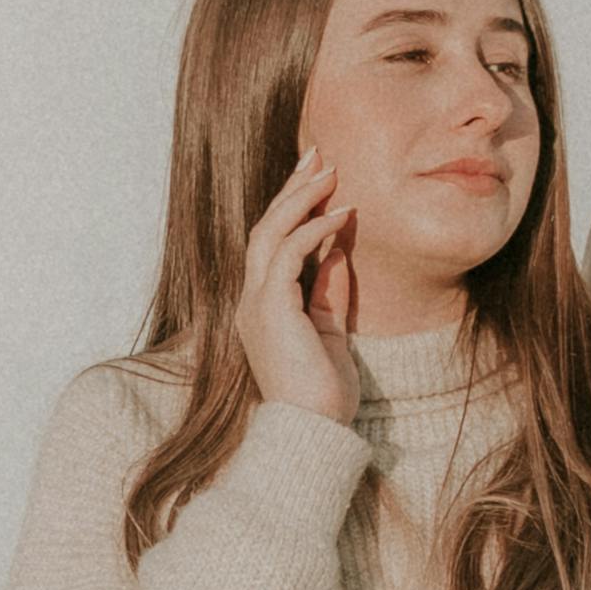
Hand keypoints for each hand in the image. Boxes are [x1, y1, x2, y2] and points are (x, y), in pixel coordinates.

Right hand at [234, 144, 358, 418]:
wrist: (313, 433)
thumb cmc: (323, 394)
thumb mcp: (330, 333)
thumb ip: (327, 291)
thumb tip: (337, 250)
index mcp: (261, 309)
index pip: (271, 245)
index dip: (292, 209)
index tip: (318, 179)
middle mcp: (250, 302)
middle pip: (264, 229)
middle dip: (291, 189)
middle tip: (318, 155)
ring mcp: (255, 305)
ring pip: (269, 233)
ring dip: (300, 199)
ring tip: (329, 171)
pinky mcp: (270, 310)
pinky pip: (287, 255)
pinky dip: (313, 230)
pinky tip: (340, 215)